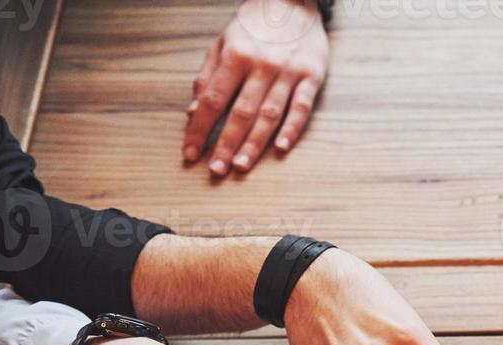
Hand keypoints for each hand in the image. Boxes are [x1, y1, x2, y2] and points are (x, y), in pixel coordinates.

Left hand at [184, 0, 328, 174]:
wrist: (292, 2)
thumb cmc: (254, 27)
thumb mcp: (223, 44)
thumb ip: (207, 76)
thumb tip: (193, 112)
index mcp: (235, 56)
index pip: (213, 99)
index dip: (199, 128)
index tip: (190, 153)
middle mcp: (261, 65)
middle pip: (241, 112)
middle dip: (225, 144)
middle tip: (216, 170)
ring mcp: (288, 72)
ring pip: (269, 114)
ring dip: (254, 143)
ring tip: (240, 166)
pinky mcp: (312, 76)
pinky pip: (301, 108)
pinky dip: (291, 129)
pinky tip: (280, 148)